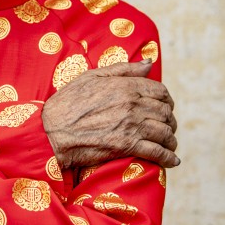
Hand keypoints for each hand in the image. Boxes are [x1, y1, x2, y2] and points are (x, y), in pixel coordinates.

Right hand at [42, 60, 178, 169]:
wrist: (52, 130)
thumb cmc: (68, 102)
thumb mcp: (92, 76)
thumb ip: (124, 69)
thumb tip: (148, 63)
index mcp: (126, 86)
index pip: (160, 91)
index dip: (166, 100)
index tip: (165, 106)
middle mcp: (133, 104)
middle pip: (165, 112)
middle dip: (170, 120)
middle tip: (168, 126)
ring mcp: (131, 126)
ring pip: (165, 132)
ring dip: (171, 139)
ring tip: (170, 144)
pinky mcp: (127, 146)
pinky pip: (157, 152)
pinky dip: (169, 158)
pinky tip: (172, 161)